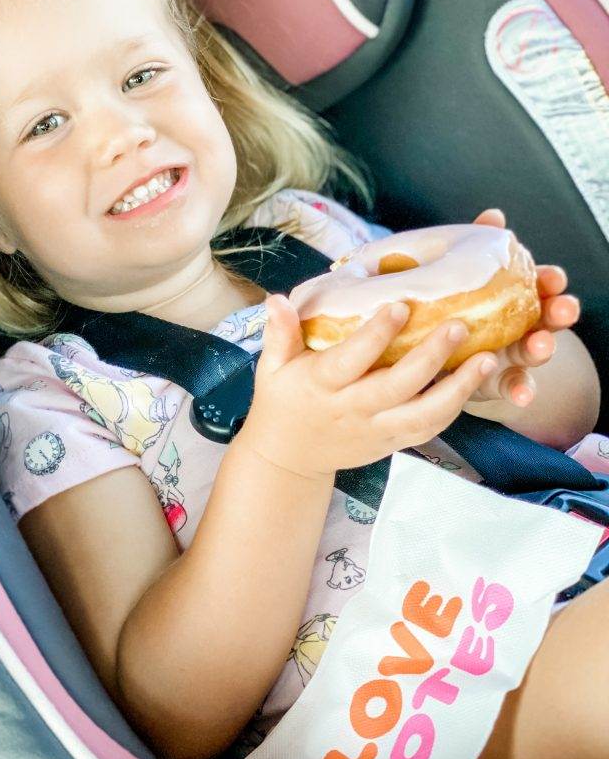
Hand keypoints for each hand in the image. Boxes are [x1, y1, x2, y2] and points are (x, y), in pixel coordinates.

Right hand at [237, 295, 496, 479]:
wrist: (288, 459)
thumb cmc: (282, 402)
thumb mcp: (271, 367)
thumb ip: (279, 333)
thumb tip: (277, 299)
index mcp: (322, 386)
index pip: (352, 360)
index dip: (376, 335)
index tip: (401, 306)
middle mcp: (352, 410)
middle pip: (397, 386)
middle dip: (431, 357)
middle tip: (460, 325)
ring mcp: (375, 430)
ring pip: (423, 415)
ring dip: (458, 389)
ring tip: (487, 360)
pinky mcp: (391, 442)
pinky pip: (427, 429)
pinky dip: (454, 409)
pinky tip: (476, 383)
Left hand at [467, 208, 580, 406]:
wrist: (437, 357)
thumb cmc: (456, 308)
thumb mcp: (462, 280)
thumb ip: (478, 249)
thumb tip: (494, 215)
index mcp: (513, 297)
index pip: (538, 284)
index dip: (549, 281)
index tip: (554, 277)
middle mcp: (519, 325)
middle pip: (546, 318)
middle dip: (558, 312)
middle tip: (564, 308)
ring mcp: (511, 355)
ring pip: (534, 352)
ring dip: (543, 349)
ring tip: (542, 346)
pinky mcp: (497, 381)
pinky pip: (513, 387)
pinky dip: (521, 391)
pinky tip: (521, 395)